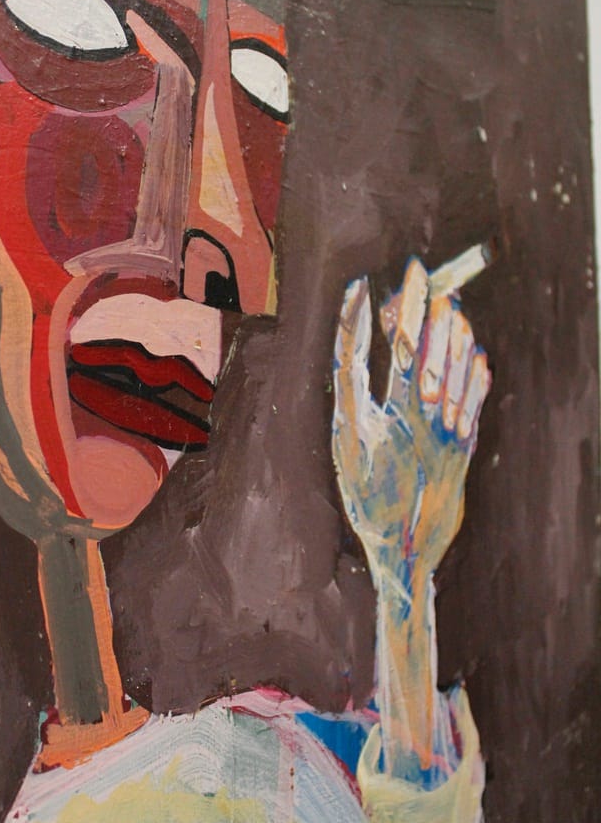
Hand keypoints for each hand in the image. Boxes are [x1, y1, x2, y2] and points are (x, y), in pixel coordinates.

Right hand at [332, 259, 490, 580]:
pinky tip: (473, 349)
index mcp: (385, 417)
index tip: (376, 281)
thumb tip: (352, 346)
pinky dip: (475, 370)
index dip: (384, 311)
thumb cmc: (367, 492)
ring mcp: (449, 432)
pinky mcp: (467, 446)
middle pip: (425, 349)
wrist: (406, 547)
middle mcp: (421, 420)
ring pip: (455, 367)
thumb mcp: (346, 440)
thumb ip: (350, 388)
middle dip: (424, 306)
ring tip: (449, 303)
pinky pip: (476, 397)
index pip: (387, 347)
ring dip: (453, 330)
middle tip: (423, 275)